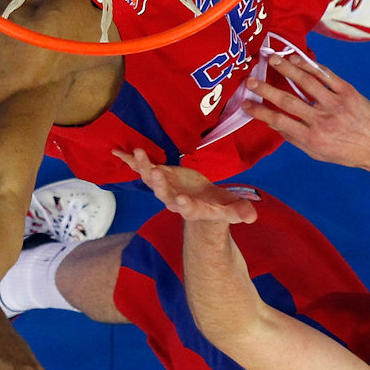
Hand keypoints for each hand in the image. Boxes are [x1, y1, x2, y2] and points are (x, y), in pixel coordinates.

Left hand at [114, 147, 258, 223]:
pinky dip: (132, 161)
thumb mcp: (232, 209)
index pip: (188, 208)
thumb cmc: (220, 207)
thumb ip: (239, 212)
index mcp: (193, 209)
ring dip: (144, 167)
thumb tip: (251, 216)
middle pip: (165, 194)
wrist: (202, 207)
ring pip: (151, 180)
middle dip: (159, 185)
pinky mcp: (160, 177)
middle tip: (155, 174)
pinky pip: (143, 169)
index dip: (184, 205)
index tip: (181, 201)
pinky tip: (119, 152)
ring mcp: (164, 189)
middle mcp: (174, 201)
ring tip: (138, 153)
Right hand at [242, 59, 369, 168]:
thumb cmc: (347, 152)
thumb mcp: (317, 153)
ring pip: (306, 82)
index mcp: (312, 138)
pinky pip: (325, 75)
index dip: (260, 111)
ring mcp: (336, 103)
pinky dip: (309, 65)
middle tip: (250, 79)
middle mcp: (322, 120)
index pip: (279, 122)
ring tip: (272, 59)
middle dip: (266, 88)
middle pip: (288, 100)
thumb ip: (295, 138)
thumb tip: (273, 122)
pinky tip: (296, 59)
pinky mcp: (347, 91)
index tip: (245, 103)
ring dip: (286, 69)